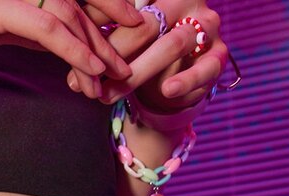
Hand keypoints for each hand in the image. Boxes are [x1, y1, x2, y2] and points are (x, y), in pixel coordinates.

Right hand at [0, 0, 143, 100]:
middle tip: (133, 53)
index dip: (103, 5)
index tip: (127, 28)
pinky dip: (74, 50)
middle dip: (111, 24)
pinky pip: (49, 28)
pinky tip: (91, 70)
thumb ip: (19, 26)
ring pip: (70, 14)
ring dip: (96, 47)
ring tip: (114, 75)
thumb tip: (47, 41)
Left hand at [71, 0, 227, 108]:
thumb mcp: (121, 38)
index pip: (131, 6)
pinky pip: (204, 68)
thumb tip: (70, 40)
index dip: (103, 23)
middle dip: (115, 53)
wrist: (175, 80)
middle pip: (149, 24)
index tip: (77, 45)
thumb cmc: (144, 51)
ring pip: (172, 45)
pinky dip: (185, 80)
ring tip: (110, 94)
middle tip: (90, 75)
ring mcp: (207, 27)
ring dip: (138, 72)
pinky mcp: (218, 56)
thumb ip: (101, 33)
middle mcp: (187, 2)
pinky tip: (167, 90)